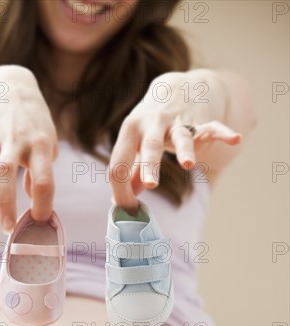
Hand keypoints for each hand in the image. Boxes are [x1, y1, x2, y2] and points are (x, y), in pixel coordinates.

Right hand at [0, 66, 57, 232]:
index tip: (39, 220)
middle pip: (8, 174)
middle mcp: (16, 141)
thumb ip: (41, 173)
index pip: (44, 181)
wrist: (14, 88)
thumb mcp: (48, 147)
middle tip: (7, 229)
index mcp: (40, 146)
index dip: (43, 204)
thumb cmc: (35, 127)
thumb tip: (28, 197)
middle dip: (7, 203)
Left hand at [109, 70, 241, 212]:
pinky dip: (223, 133)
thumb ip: (130, 173)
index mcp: (130, 132)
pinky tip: (235, 138)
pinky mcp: (198, 121)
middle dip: (149, 166)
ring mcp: (176, 122)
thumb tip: (119, 204)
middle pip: (149, 148)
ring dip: (185, 150)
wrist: (174, 88)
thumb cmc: (150, 126)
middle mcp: (151, 125)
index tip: (127, 209)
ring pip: (181, 137)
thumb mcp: (135, 144)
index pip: (120, 163)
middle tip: (150, 185)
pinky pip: (212, 127)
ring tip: (188, 165)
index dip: (121, 190)